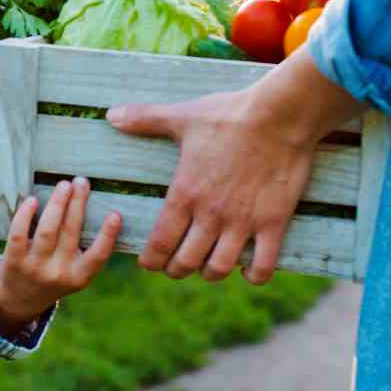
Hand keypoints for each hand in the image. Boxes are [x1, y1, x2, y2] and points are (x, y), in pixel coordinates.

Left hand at [0, 177, 122, 335]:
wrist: (19, 301)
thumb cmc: (53, 277)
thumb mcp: (74, 273)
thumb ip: (84, 250)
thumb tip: (93, 208)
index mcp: (78, 277)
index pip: (97, 256)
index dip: (107, 235)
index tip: (115, 214)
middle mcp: (58, 273)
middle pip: (70, 233)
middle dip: (77, 204)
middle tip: (82, 182)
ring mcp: (34, 267)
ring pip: (47, 230)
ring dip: (57, 204)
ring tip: (64, 185)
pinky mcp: (13, 260)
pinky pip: (19, 233)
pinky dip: (25, 215)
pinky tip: (33, 199)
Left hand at [105, 49, 365, 284]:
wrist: (279, 115)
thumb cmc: (228, 115)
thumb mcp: (181, 117)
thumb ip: (145, 120)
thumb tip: (111, 115)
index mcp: (184, 193)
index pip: (159, 243)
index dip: (151, 260)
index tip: (148, 263)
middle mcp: (210, 214)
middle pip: (185, 262)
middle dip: (176, 270)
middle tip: (175, 267)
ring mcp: (243, 221)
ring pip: (219, 268)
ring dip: (210, 274)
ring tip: (208, 268)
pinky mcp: (274, 222)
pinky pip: (263, 265)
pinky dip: (253, 275)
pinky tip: (246, 270)